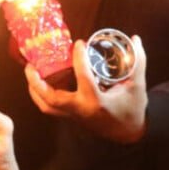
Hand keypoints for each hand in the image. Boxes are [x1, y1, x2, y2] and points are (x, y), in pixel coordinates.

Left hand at [25, 37, 147, 143]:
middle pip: (51, 98)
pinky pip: (51, 108)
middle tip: (32, 64)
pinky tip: (40, 81)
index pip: (83, 77)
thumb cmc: (133, 108)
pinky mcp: (72, 117)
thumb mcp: (137, 84)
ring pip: (46, 106)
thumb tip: (135, 37)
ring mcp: (74, 116)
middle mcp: (81, 110)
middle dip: (37, 82)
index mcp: (97, 101)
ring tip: (31, 71)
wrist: (130, 132)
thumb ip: (137, 60)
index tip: (78, 43)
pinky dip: (42, 95)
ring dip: (35, 90)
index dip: (79, 58)